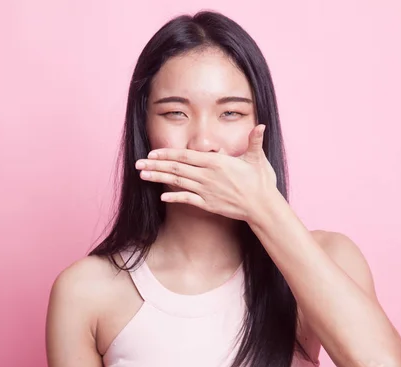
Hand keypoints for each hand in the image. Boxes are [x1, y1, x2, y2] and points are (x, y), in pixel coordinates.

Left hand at [135, 124, 277, 221]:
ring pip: (177, 183)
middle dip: (155, 165)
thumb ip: (255, 141)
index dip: (167, 154)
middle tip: (138, 164)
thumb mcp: (257, 158)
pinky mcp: (208, 204)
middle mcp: (208, 176)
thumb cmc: (260, 181)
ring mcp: (206, 191)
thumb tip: (261, 125)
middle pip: (176, 168)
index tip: (152, 153)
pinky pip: (187, 199)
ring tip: (142, 176)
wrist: (262, 206)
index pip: (186, 156)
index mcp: (216, 162)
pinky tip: (162, 196)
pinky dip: (174, 197)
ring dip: (159, 178)